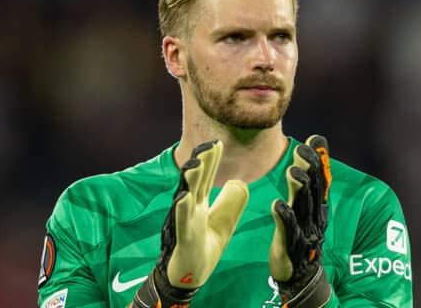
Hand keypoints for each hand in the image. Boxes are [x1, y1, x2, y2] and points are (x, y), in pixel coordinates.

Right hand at [134, 140, 248, 307]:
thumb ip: (231, 202)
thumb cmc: (203, 247)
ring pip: (186, 198)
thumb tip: (239, 180)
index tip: (217, 142)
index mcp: (199, 204)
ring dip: (190, 181)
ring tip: (196, 164)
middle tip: (209, 144)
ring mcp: (185, 224)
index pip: (205, 178)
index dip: (211, 161)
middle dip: (201, 163)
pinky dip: (182, 211)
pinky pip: (181, 224)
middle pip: (195, 182)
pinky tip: (185, 197)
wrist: (189, 277)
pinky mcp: (183, 241)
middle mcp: (189, 210)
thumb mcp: (223, 222)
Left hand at [269, 135, 331, 307]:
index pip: (321, 179)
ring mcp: (303, 232)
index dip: (319, 159)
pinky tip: (277, 204)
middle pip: (314, 190)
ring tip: (292, 173)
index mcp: (317, 206)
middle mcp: (313, 217)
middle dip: (311, 169)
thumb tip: (313, 144)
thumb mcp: (307, 205)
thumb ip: (309, 177)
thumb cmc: (301, 235)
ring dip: (299, 190)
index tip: (314, 138)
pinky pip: (288, 232)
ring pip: (303, 208)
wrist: (301, 276)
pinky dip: (284, 218)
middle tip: (303, 149)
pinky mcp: (289, 248)